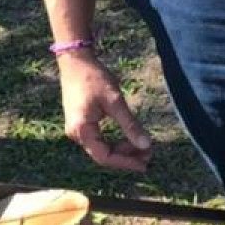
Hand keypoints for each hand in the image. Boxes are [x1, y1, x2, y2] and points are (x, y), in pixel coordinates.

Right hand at [58, 51, 153, 172]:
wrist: (75, 60)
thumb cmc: (93, 78)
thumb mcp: (115, 101)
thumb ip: (130, 125)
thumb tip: (146, 145)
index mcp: (82, 130)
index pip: (105, 157)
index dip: (126, 162)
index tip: (145, 163)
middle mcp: (76, 134)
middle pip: (103, 155)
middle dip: (126, 157)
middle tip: (149, 154)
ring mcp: (76, 129)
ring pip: (101, 148)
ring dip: (121, 149)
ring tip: (142, 147)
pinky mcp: (80, 123)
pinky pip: (98, 139)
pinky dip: (114, 141)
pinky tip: (128, 138)